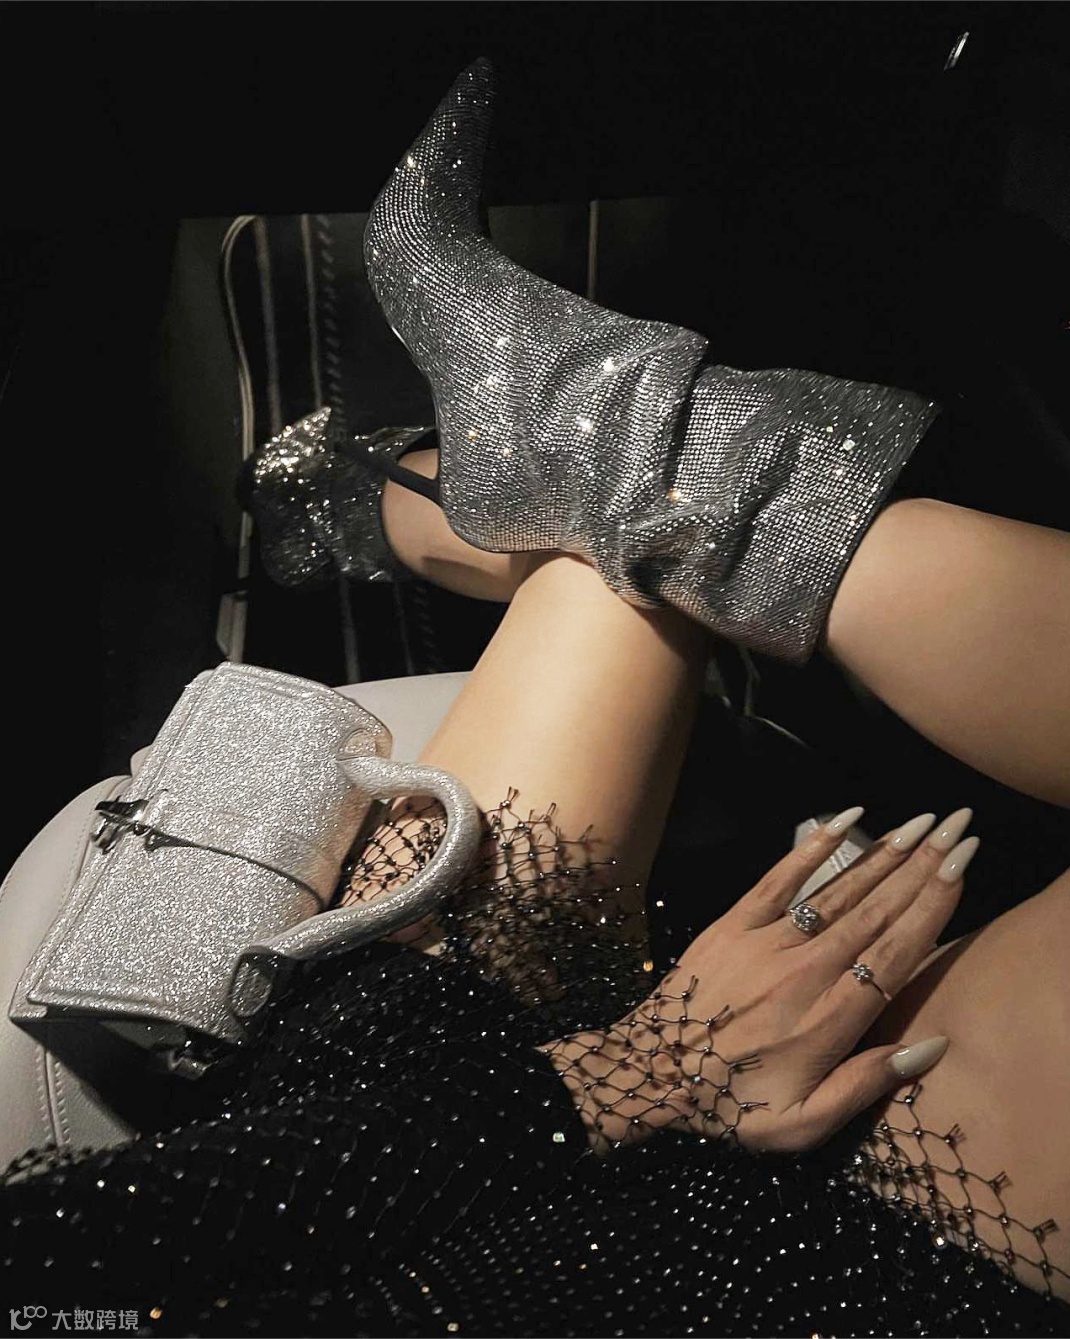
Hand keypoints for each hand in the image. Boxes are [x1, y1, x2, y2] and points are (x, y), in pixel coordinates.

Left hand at [544, 806, 977, 1154]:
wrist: (648, 1071)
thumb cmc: (729, 1105)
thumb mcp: (799, 1125)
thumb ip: (865, 1086)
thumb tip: (933, 1046)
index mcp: (828, 1020)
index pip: (894, 954)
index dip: (932, 909)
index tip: (962, 870)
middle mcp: (804, 971)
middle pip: (877, 911)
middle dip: (924, 867)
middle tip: (961, 828)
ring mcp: (766, 940)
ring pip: (839, 890)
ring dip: (885, 853)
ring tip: (925, 822)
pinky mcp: (733, 922)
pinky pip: (779, 876)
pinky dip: (814, 845)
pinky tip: (849, 816)